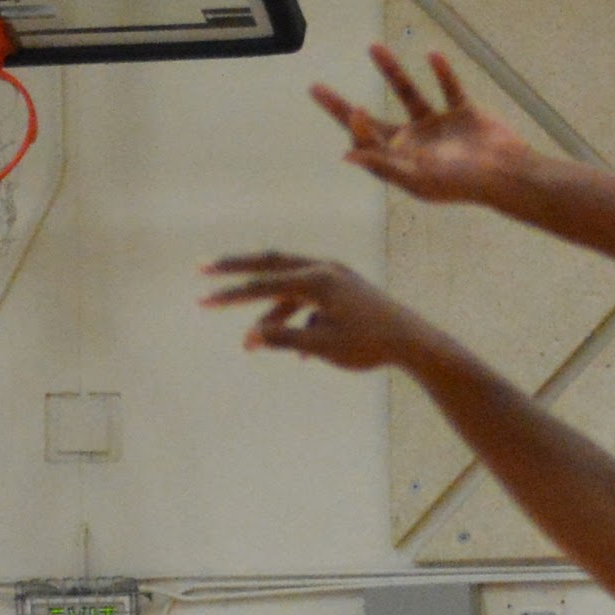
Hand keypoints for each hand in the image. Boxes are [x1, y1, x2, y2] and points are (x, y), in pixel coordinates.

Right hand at [206, 252, 444, 377]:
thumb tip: (249, 338)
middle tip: (203, 269)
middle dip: (236, 269)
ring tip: (255, 340)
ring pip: (289, 285)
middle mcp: (325, 269)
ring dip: (271, 311)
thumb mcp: (322, 346)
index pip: (262, 285)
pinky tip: (300, 350)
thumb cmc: (369, 344)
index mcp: (317, 280)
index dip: (229, 294)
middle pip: (270, 263)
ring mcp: (336, 275)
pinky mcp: (344, 287)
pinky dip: (297, 317)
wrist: (412, 341)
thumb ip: (284, 339)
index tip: (202, 300)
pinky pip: (309, 298)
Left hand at [311, 47, 534, 206]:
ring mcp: (438, 127)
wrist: (506, 173)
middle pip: (372, 120)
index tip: (354, 111)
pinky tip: (433, 54)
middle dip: (343, 108)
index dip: (354, 127)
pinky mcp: (462, 113)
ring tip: (374, 47)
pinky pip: (448, 89)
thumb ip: (382, 164)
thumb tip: (346, 156)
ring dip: (392, 71)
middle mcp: (414, 143)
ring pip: (408, 93)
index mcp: (400, 160)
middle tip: (316, 89)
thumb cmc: (460, 182)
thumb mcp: (416, 177)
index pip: (365, 143)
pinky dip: (443, 72)